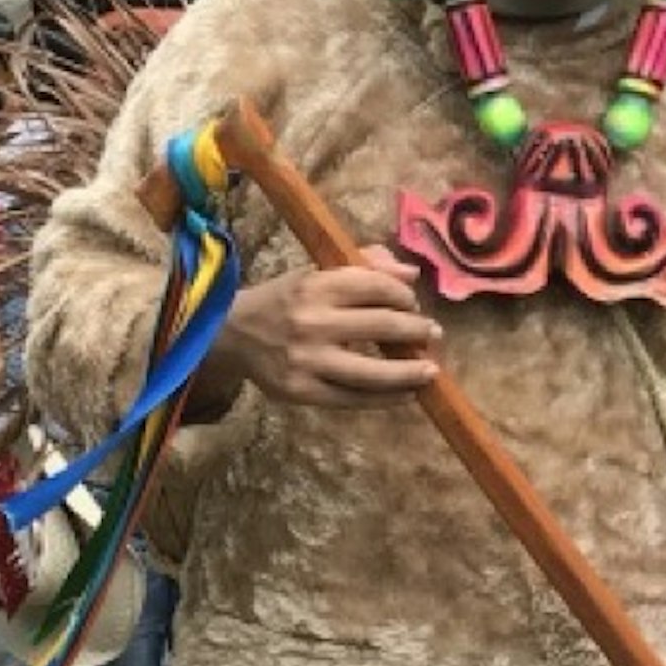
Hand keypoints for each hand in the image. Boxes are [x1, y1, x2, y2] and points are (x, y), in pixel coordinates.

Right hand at [217, 249, 440, 408]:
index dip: (404, 296)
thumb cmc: (283, 300)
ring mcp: (308, 360)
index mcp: (316, 284)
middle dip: (416, 331)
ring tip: (430, 371)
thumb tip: (411, 273)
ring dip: (410, 372)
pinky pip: (354, 399)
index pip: (377, 287)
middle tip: (433, 334)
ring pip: (373, 372)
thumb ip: (363, 266)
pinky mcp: (303, 391)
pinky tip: (406, 394)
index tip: (413, 304)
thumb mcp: (315, 272)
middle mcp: (312, 321)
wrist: (232, 334)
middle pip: (382, 326)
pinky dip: (386, 399)